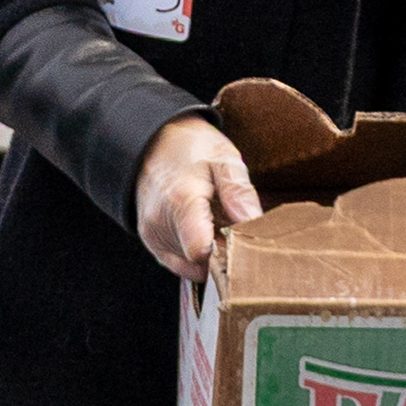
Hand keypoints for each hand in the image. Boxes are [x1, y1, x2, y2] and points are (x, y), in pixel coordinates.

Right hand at [132, 115, 261, 282]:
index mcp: (181, 199)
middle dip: (222, 251)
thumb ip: (238, 192)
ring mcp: (152, 233)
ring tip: (213, 221)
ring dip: (208, 251)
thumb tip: (255, 223)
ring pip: (191, 264)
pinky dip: (194, 253)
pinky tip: (201, 229)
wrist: (152, 141)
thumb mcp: (223, 158)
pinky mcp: (150, 240)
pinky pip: (179, 262)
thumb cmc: (192, 148)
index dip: (227, 253)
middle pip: (200, 261)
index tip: (241, 241)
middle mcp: (160, 221)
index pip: (200, 251)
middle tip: (230, 224)